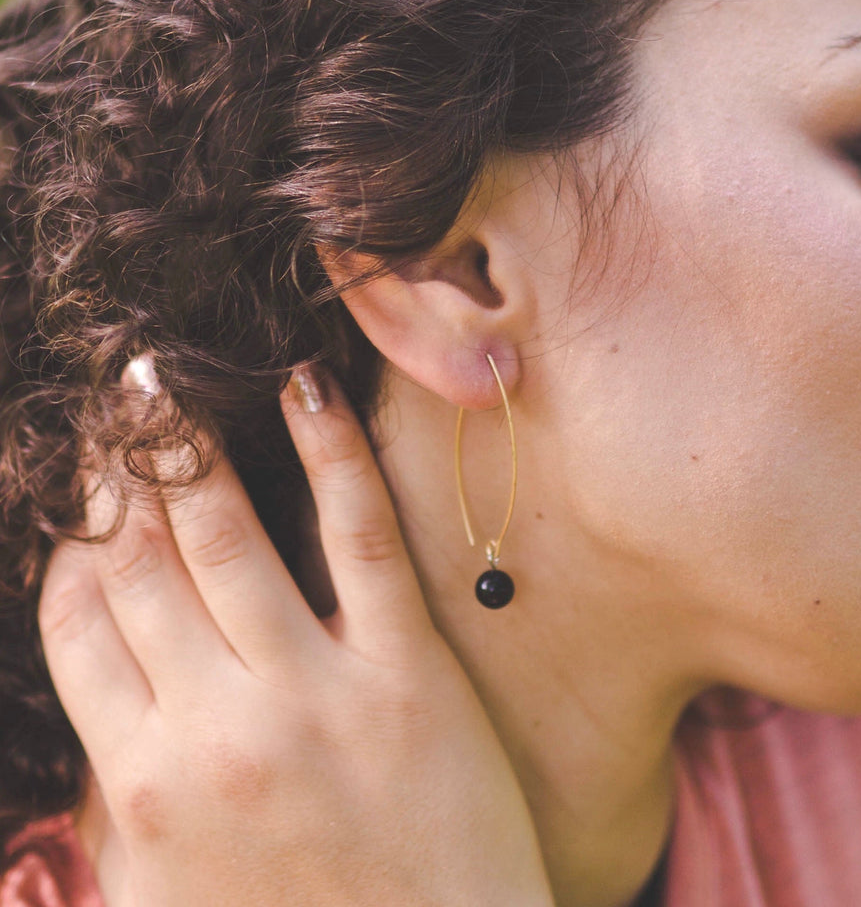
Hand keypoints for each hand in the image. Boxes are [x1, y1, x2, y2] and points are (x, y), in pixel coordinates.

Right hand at [39, 363, 553, 906]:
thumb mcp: (171, 896)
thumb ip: (125, 802)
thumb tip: (105, 698)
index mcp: (147, 784)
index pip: (79, 623)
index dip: (74, 544)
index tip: (85, 494)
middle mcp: (217, 727)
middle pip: (142, 563)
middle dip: (120, 474)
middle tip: (119, 404)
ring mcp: (316, 691)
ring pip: (229, 536)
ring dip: (190, 444)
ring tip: (168, 381)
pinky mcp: (409, 669)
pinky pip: (361, 536)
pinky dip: (330, 452)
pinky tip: (305, 390)